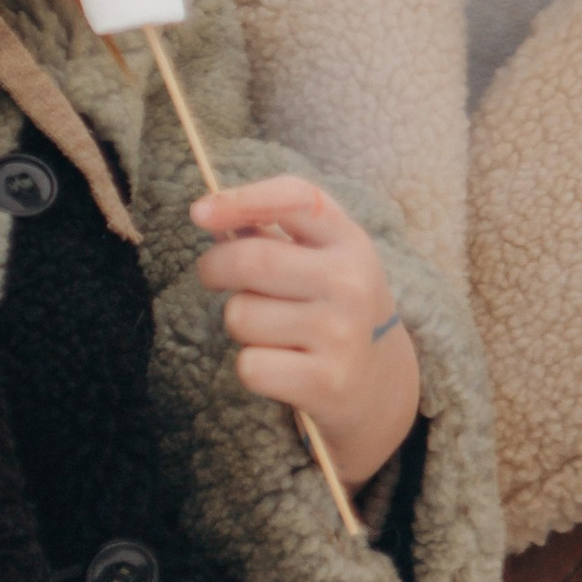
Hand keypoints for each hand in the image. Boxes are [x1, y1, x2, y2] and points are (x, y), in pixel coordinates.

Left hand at [191, 180, 421, 492]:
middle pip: (250, 260)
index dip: (240, 200)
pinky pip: (249, 366)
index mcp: (349, 241)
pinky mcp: (326, 383)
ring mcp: (341, 334)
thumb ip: (272, 231)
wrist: (382, 382)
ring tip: (271, 330)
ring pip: (240, 315)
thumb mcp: (323, 258)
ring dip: (239, 323)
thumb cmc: (334, 308)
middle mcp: (350, 282)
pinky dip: (252, 367)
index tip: (199, 212)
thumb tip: (209, 216)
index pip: (294, 199)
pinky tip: (281, 366)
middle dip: (214, 268)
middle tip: (214, 276)